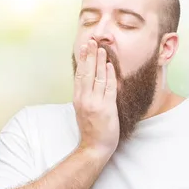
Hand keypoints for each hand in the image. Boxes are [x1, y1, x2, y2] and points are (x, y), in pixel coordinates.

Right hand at [73, 40, 118, 159]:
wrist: (94, 147)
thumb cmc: (92, 130)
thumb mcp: (83, 111)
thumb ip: (85, 97)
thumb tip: (88, 84)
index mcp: (78, 99)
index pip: (79, 74)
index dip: (82, 60)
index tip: (83, 47)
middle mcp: (84, 99)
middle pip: (86, 72)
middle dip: (89, 55)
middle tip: (91, 41)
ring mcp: (95, 103)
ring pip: (97, 77)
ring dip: (99, 61)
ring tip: (101, 48)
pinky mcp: (106, 108)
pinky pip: (108, 88)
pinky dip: (109, 75)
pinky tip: (110, 65)